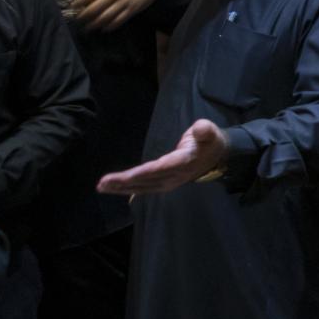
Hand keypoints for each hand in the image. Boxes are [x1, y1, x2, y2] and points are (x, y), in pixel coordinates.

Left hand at [73, 0, 168, 31]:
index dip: (79, 2)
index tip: (72, 7)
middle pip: (95, 8)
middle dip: (84, 16)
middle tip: (78, 20)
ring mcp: (125, 2)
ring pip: (106, 16)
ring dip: (95, 24)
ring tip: (88, 28)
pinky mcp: (133, 10)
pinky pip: (119, 20)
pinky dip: (110, 26)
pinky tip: (104, 28)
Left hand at [98, 119, 227, 194]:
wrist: (216, 155)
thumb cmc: (209, 141)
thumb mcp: (210, 132)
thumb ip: (205, 130)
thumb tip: (200, 127)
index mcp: (183, 162)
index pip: (159, 169)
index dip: (141, 174)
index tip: (122, 177)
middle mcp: (174, 176)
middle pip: (145, 180)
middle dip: (123, 183)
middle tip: (102, 183)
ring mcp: (168, 182)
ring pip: (142, 187)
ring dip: (121, 188)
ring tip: (102, 187)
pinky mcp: (164, 183)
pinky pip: (144, 188)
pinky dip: (129, 189)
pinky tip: (114, 190)